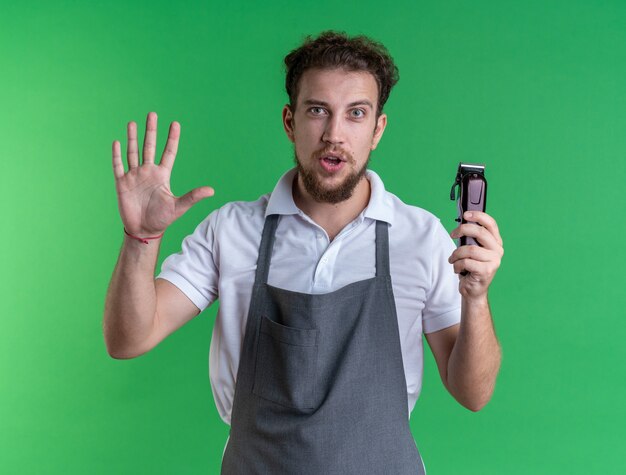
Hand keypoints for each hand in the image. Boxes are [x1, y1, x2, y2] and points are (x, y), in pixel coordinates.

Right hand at [112, 112, 213, 236]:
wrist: (144, 230)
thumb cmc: (162, 219)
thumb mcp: (179, 207)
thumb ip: (193, 196)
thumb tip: (212, 191)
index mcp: (163, 175)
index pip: (169, 152)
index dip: (172, 138)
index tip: (175, 123)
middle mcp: (148, 172)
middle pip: (149, 147)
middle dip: (151, 131)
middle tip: (152, 114)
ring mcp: (135, 176)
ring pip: (133, 152)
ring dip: (133, 138)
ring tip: (133, 123)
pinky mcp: (122, 183)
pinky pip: (118, 166)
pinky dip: (117, 155)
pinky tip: (117, 142)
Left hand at [448, 211, 503, 300]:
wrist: (473, 289)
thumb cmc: (471, 268)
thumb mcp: (471, 250)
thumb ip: (470, 238)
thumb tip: (460, 224)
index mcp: (495, 242)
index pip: (491, 224)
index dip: (479, 216)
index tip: (466, 214)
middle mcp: (497, 250)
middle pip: (480, 232)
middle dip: (463, 230)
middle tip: (453, 234)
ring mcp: (494, 261)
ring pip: (470, 249)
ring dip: (456, 253)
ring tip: (453, 259)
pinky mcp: (486, 271)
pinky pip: (466, 262)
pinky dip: (457, 265)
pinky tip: (457, 268)